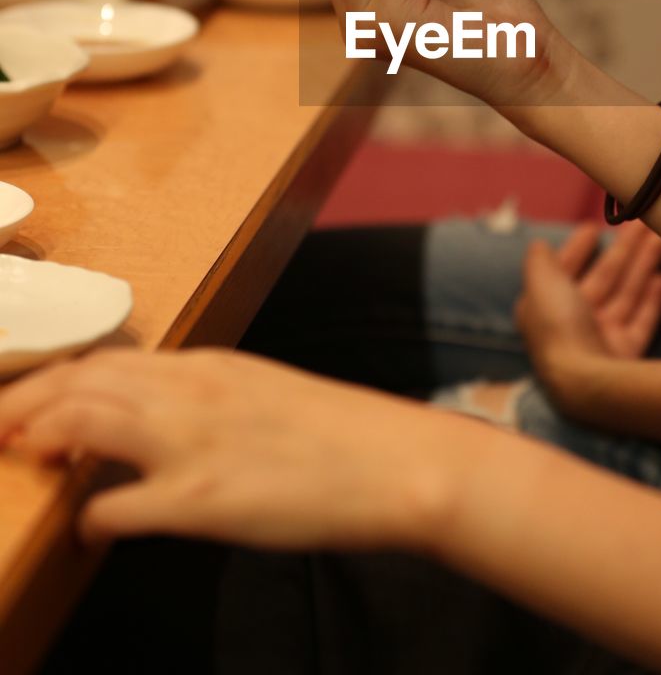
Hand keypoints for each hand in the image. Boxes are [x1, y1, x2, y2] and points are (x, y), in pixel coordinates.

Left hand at [0, 348, 471, 550]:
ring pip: (86, 420)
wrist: (392, 460)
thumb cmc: (334, 432)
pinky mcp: (204, 499)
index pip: (105, 361)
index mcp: (208, 366)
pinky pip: (120, 504)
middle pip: (81, 382)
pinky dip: (89, 515)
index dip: (51, 381)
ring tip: (16, 458)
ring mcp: (194, 443)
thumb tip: (152, 420)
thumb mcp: (259, 394)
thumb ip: (203, 399)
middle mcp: (192, 392)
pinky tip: (85, 529)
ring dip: (40, 436)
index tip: (21, 402)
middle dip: (24, 401)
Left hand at [515, 224, 660, 391]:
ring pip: (626, 293)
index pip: (564, 271)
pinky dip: (652, 300)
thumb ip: (539, 262)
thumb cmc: (559, 327)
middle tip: (640, 220)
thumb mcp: (540, 284)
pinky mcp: (627, 353)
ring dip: (642, 264)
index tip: (592, 227)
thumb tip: (539, 244)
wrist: (586, 381)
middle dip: (622, 248)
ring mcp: (602, 339)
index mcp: (548, 307)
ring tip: (660, 236)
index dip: (576, 249)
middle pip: (603, 277)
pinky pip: (642, 320)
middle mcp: (574, 323)